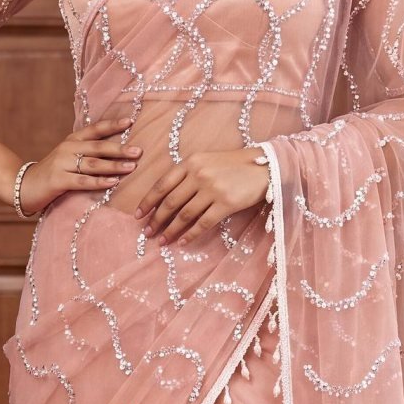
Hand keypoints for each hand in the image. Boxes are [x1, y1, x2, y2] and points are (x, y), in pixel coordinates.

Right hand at [19, 115, 140, 213]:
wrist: (24, 185)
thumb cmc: (54, 172)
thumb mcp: (69, 157)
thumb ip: (88, 152)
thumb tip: (118, 150)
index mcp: (72, 140)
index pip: (95, 129)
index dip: (112, 125)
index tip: (130, 121)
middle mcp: (68, 148)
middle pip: (98, 147)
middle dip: (120, 148)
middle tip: (138, 151)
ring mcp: (62, 164)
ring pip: (93, 164)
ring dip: (114, 165)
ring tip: (131, 167)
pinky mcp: (58, 181)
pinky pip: (82, 181)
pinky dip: (99, 182)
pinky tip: (113, 183)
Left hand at [134, 147, 270, 244]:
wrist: (265, 166)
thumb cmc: (234, 165)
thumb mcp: (207, 161)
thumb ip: (187, 174)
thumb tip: (166, 197)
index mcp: (191, 163)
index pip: (162, 184)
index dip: (148, 201)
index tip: (138, 215)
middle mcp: (199, 175)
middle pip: (170, 202)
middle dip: (156, 219)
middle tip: (147, 232)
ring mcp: (212, 189)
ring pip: (184, 215)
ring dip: (170, 230)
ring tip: (161, 241)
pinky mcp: (226, 204)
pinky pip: (203, 223)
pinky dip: (190, 235)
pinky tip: (182, 242)